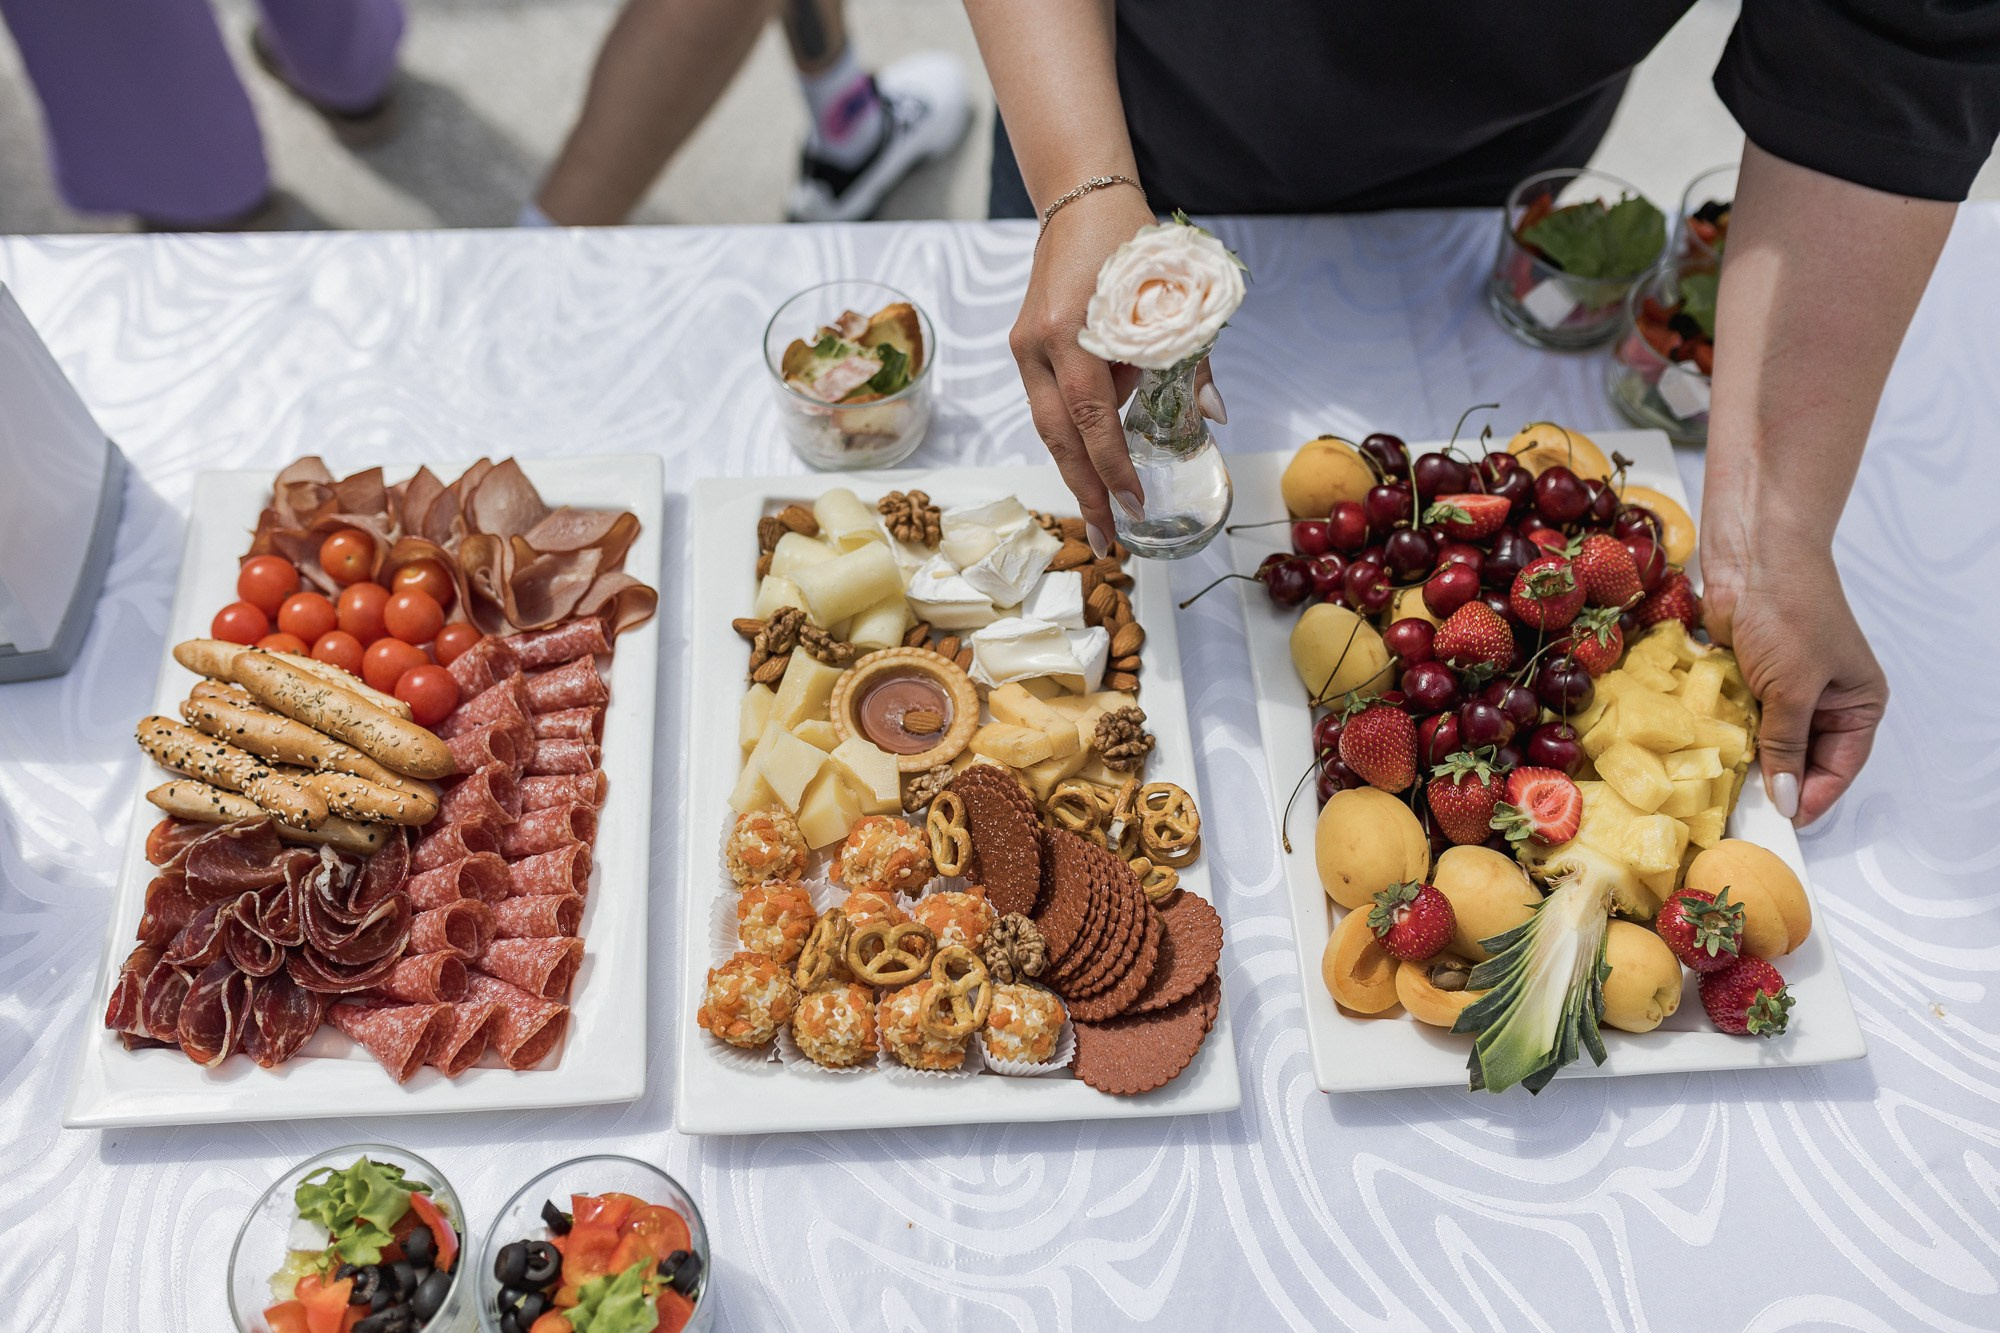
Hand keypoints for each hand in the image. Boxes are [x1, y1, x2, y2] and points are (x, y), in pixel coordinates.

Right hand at [1009, 187, 1221, 554]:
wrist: (1082, 201)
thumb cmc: (1132, 245)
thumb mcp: (1171, 297)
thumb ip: (1189, 360)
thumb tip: (1212, 418)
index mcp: (1074, 330)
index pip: (1091, 416)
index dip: (1112, 465)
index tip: (1133, 502)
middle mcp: (1038, 344)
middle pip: (1058, 435)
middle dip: (1085, 490)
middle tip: (1108, 537)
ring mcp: (1025, 347)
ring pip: (1048, 426)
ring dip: (1077, 471)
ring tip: (1102, 513)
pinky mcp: (1025, 347)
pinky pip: (1049, 405)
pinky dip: (1073, 438)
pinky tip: (1093, 465)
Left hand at [1699, 544, 1886, 826]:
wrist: (1752, 554)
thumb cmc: (1790, 614)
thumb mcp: (1794, 688)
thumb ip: (1787, 745)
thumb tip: (1789, 800)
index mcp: (1857, 703)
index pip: (1840, 767)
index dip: (1813, 797)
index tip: (1782, 823)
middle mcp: (1823, 700)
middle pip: (1800, 759)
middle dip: (1774, 781)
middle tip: (1740, 810)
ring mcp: (1782, 688)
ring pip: (1763, 741)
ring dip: (1743, 757)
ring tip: (1718, 786)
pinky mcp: (1745, 677)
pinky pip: (1734, 717)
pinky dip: (1720, 731)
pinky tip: (1702, 752)